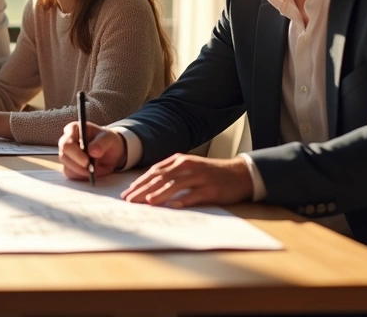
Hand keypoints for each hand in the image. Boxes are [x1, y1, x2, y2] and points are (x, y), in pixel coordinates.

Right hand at [58, 122, 125, 180]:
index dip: (75, 153)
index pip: (67, 142)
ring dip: (80, 171)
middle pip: (64, 155)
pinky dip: (80, 176)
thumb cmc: (107, 140)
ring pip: (66, 166)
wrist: (111, 152)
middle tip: (91, 169)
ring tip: (93, 170)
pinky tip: (89, 173)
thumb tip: (93, 152)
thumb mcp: (109, 138)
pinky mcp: (69, 166)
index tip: (87, 161)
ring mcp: (67, 154)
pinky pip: (70, 174)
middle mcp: (67, 141)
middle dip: (77, 164)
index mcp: (73, 129)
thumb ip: (102, 143)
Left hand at [121, 154, 252, 207]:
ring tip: (146, 203)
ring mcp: (199, 177)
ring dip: (159, 195)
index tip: (127, 193)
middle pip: (161, 178)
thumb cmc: (210, 173)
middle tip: (129, 200)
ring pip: (175, 185)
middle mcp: (187, 166)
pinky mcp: (210, 189)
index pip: (154, 171)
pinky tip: (172, 206)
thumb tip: (148, 187)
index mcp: (179, 160)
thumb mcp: (188, 167)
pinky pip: (194, 195)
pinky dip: (182, 201)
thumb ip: (170, 174)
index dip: (140, 182)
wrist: (239, 173)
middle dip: (143, 190)